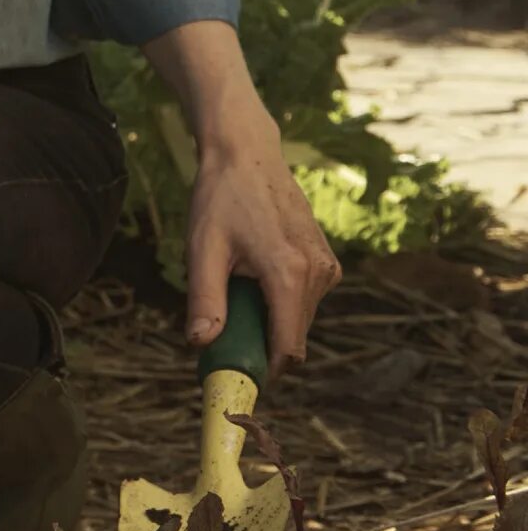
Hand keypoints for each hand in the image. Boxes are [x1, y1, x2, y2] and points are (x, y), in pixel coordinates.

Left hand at [186, 105, 339, 375]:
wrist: (247, 156)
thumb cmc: (220, 199)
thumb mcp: (202, 250)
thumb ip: (205, 300)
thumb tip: (201, 344)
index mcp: (290, 274)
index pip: (288, 347)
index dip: (265, 369)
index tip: (237, 374)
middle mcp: (319, 273)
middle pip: (292, 335)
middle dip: (260, 340)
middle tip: (222, 323)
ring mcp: (327, 266)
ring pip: (298, 318)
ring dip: (268, 317)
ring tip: (235, 283)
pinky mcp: (327, 261)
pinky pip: (303, 299)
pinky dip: (279, 299)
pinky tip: (253, 271)